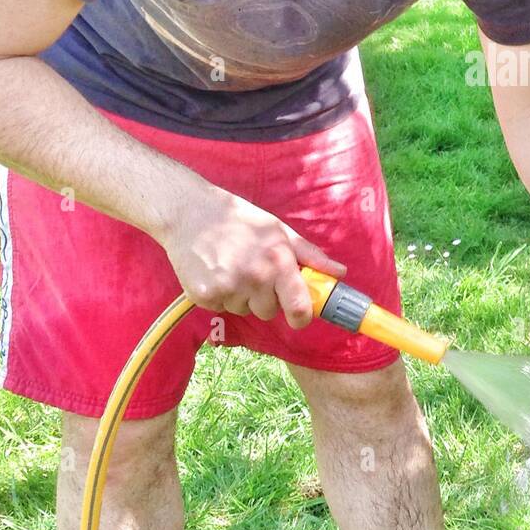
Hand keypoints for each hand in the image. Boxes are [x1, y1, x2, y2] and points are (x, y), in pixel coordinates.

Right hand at [157, 185, 346, 329]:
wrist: (189, 212)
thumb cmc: (239, 219)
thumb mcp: (278, 230)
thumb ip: (310, 255)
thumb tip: (340, 273)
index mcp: (278, 261)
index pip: (300, 308)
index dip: (302, 317)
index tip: (299, 315)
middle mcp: (255, 277)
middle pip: (269, 312)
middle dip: (265, 298)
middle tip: (253, 270)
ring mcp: (228, 288)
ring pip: (244, 310)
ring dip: (240, 296)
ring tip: (230, 265)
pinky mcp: (203, 295)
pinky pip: (220, 307)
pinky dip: (218, 295)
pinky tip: (214, 270)